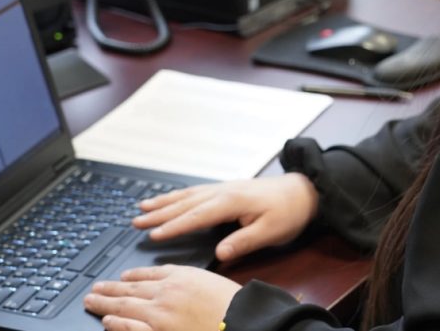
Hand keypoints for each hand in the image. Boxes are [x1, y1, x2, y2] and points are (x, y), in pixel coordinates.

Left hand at [84, 265, 240, 330]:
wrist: (240, 320)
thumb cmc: (230, 303)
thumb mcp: (206, 279)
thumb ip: (184, 277)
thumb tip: (167, 278)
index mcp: (178, 277)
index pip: (146, 274)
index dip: (130, 276)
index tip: (120, 277)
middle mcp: (164, 294)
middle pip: (129, 289)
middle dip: (109, 289)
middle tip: (94, 289)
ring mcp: (158, 316)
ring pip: (124, 307)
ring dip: (105, 304)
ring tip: (92, 302)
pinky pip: (131, 328)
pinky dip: (117, 325)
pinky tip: (107, 322)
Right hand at [135, 173, 317, 260]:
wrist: (303, 191)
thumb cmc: (288, 212)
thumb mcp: (270, 231)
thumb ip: (244, 241)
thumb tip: (220, 252)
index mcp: (231, 202)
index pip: (196, 217)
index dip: (174, 227)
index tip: (154, 235)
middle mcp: (223, 191)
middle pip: (185, 203)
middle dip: (159, 213)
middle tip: (136, 221)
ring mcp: (223, 188)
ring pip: (187, 195)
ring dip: (164, 202)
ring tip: (143, 207)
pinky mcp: (227, 189)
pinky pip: (196, 191)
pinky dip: (178, 196)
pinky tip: (169, 199)